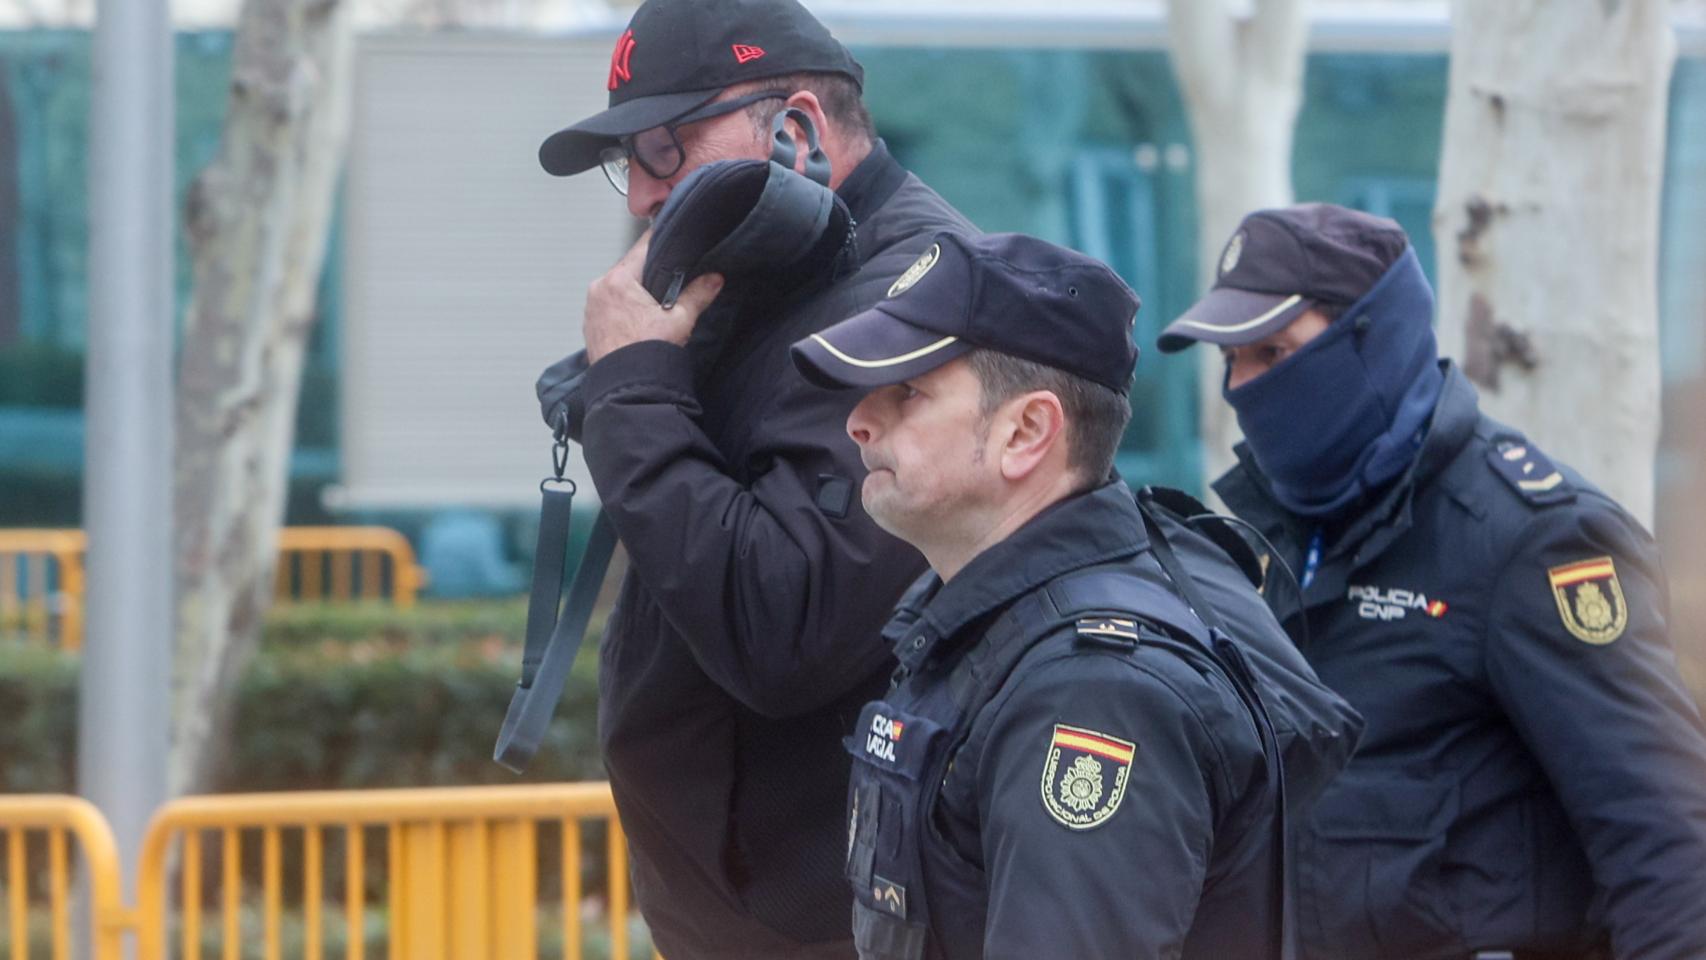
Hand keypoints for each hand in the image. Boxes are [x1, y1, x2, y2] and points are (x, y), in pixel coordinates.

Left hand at [583, 229, 724, 363]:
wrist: (627, 390)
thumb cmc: (646, 355)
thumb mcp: (679, 320)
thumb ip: (698, 294)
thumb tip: (714, 279)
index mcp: (618, 280)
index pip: (643, 248)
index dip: (662, 243)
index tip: (674, 240)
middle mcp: (599, 289)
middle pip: (630, 269)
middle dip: (650, 275)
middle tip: (670, 284)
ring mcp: (591, 308)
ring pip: (619, 288)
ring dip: (636, 293)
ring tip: (655, 308)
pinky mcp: (591, 325)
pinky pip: (610, 307)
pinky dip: (624, 309)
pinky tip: (639, 323)